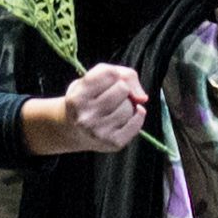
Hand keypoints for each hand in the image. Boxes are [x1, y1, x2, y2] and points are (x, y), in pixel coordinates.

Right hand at [25, 62, 149, 154]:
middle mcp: (85, 117)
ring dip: (127, 105)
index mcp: (77, 98)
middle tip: (111, 97)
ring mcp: (99, 132)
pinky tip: (127, 117)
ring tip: (114, 110)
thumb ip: (123, 75)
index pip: (111, 74)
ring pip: (130, 107)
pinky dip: (137, 117)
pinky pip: (137, 123)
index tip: (105, 82)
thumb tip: (142, 98)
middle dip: (121, 90)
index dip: (113, 75)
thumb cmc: (88, 98)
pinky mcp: (113, 143)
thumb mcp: (94, 78)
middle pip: (123, 89)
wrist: (74, 130)